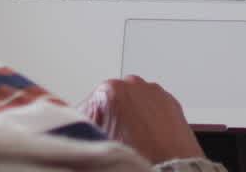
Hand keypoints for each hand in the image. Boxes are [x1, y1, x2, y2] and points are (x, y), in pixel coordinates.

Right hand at [78, 75, 204, 163]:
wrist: (172, 170)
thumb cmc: (140, 157)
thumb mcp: (99, 139)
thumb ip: (83, 123)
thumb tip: (73, 121)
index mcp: (110, 90)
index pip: (86, 106)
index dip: (86, 125)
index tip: (92, 135)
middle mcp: (133, 84)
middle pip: (110, 101)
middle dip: (109, 117)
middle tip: (113, 139)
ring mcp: (154, 91)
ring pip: (131, 102)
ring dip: (128, 115)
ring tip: (132, 140)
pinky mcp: (170, 100)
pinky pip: (151, 106)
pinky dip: (147, 117)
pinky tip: (147, 136)